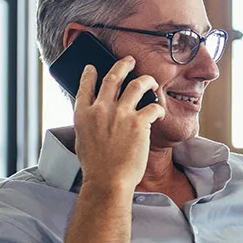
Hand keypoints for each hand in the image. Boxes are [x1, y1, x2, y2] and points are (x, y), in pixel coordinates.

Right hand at [72, 56, 164, 192]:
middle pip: (112, 77)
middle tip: (129, 60)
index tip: (93, 67)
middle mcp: (101, 109)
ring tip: (151, 81)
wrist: (108, 181)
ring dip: (146, 80)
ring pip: (137, 84)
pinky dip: (158, 108)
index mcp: (83, 114)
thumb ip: (88, 123)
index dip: (90, 74)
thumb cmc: (96, 167)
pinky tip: (160, 113)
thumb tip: (92, 116)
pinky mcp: (139, 122)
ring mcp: (121, 114)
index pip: (85, 86)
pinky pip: (153, 106)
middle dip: (122, 65)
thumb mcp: (82, 140)